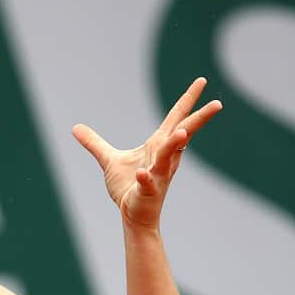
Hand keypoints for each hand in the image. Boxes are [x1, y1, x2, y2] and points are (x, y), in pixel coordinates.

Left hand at [72, 76, 221, 228]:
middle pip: (183, 134)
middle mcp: (163, 157)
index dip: (188, 99)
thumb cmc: (128, 186)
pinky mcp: (148, 192)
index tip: (202, 80)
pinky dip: (145, 178)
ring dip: (175, 145)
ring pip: (168, 157)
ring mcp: (158, 174)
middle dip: (199, 119)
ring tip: (181, 132)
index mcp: (158, 145)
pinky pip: (148, 183)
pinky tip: (142, 173)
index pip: (176, 118)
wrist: (132, 213)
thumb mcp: (109, 160)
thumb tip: (76, 128)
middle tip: (218, 104)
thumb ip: (95, 143)